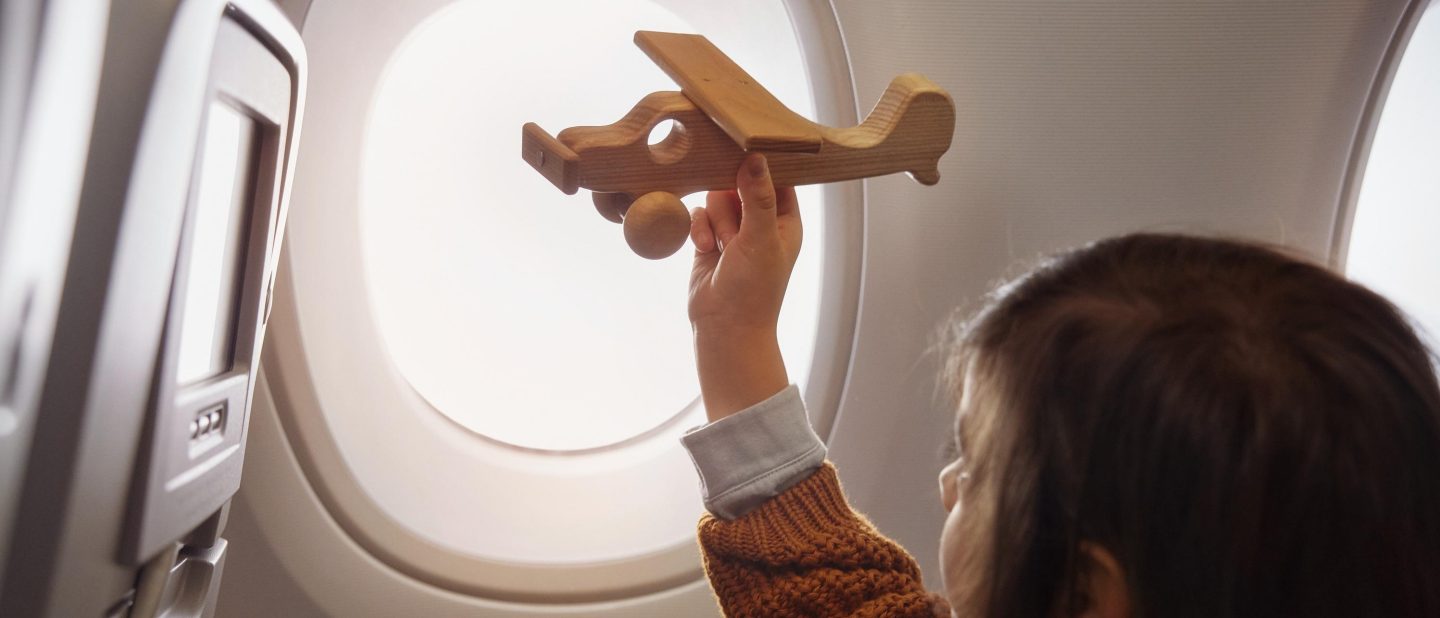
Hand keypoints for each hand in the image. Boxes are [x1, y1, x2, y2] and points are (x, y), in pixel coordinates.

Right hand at [688, 154, 801, 420]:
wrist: (724, 329)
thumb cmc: (754, 290)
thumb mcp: (761, 237)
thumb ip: (758, 195)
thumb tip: (756, 155)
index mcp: (785, 220)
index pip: (777, 178)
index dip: (761, 165)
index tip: (743, 149)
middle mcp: (761, 223)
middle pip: (740, 183)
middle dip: (731, 200)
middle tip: (734, 222)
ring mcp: (734, 232)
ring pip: (717, 199)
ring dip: (715, 220)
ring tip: (722, 245)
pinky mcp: (708, 240)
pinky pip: (700, 216)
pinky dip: (700, 231)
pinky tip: (706, 250)